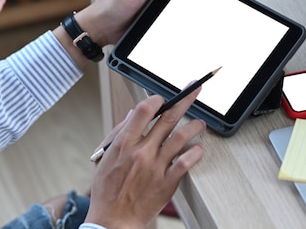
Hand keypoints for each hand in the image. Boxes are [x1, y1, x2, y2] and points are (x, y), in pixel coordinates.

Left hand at [76, 0, 178, 46]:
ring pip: (174, 4)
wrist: (102, 28)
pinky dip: (171, 18)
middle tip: (180, 5)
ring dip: (175, 9)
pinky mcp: (153, 15)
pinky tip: (171, 22)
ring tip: (173, 15)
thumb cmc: (113, 3)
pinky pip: (167, 15)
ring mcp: (154, 1)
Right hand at [84, 92, 205, 227]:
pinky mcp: (168, 182)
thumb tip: (132, 114)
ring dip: (196, 125)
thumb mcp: (104, 157)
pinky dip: (197, 151)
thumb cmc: (107, 191)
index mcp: (124, 144)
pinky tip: (199, 147)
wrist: (113, 221)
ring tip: (201, 123)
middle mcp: (142, 152)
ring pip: (183, 136)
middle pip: (169, 118)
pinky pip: (187, 161)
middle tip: (195, 89)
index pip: (144, 110)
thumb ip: (119, 133)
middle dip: (186, 99)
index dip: (157, 99)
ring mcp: (156, 166)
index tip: (163, 97)